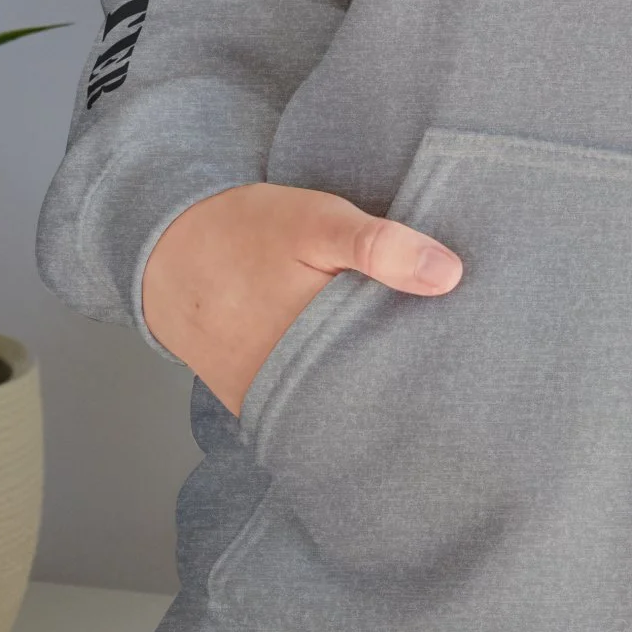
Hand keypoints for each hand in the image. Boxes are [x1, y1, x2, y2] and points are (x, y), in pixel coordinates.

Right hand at [141, 183, 461, 417]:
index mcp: (317, 347)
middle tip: (452, 366)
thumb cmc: (244, 232)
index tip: (468, 357)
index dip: (437, 369)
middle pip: (372, 400)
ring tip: (417, 373)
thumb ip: (379, 247)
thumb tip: (449, 275)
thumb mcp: (316, 222)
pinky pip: (309, 409)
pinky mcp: (255, 404)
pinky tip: (365, 374)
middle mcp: (292, 389)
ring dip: (374, 392)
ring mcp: (271, 403)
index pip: (397, 378)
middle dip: (410, 385)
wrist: (163, 251)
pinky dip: (337, 394)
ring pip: (342, 409)